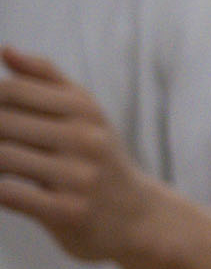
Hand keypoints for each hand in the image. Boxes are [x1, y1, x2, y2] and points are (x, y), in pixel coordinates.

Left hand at [0, 48, 164, 263]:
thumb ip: (46, 79)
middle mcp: (84, 138)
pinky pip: (10, 194)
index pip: (12, 91)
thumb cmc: (99, 160)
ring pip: (2, 157)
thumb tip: (5, 51)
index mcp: (84, 110)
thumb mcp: (86, 114)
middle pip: (2, 122)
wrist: (138, 218)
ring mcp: (77, 176)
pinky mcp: (67, 212)